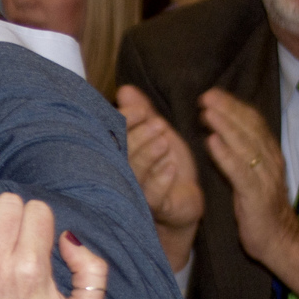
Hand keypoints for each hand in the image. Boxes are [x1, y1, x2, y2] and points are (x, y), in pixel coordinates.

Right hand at [117, 84, 202, 270]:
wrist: (185, 198)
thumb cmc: (168, 163)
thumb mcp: (158, 132)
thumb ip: (143, 112)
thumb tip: (125, 89)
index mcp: (120, 153)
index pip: (114, 135)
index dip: (125, 122)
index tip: (142, 111)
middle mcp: (121, 174)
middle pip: (121, 155)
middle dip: (138, 137)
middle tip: (158, 124)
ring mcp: (136, 193)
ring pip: (135, 175)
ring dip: (149, 156)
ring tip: (165, 142)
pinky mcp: (155, 209)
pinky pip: (153, 196)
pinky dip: (161, 180)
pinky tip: (171, 167)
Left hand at [199, 88, 298, 295]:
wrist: (280, 240)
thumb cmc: (260, 207)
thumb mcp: (252, 175)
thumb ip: (242, 155)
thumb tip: (220, 132)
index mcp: (270, 154)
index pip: (254, 122)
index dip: (234, 106)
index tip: (213, 94)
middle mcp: (270, 161)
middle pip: (249, 128)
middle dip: (228, 109)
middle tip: (206, 96)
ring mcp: (265, 177)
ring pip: (245, 145)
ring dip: (225, 126)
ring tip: (207, 112)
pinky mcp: (256, 196)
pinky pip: (239, 171)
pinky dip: (225, 155)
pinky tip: (211, 142)